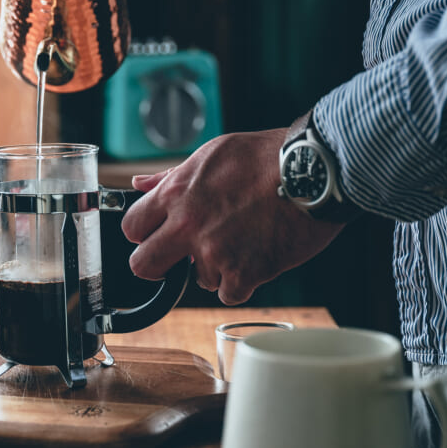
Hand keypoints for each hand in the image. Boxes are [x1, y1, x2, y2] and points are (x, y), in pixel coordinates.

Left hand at [122, 130, 345, 304]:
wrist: (315, 172)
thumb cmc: (267, 157)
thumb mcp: (212, 154)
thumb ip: (171, 176)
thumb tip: (139, 185)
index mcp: (176, 193)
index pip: (131, 228)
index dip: (143, 234)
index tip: (156, 235)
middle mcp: (188, 225)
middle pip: (144, 265)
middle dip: (158, 265)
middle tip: (179, 258)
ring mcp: (214, 252)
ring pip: (197, 279)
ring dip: (216, 268)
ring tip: (243, 240)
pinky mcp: (243, 273)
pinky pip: (229, 293)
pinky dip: (244, 281)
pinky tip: (258, 255)